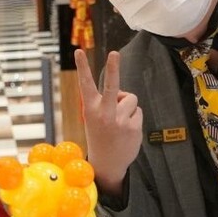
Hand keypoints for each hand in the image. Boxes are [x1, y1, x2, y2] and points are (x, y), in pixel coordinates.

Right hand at [74, 49, 142, 195]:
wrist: (107, 164)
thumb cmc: (101, 136)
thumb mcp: (94, 119)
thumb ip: (107, 104)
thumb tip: (125, 95)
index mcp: (91, 110)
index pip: (85, 85)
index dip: (82, 67)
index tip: (79, 51)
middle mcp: (104, 114)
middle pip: (112, 86)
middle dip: (113, 68)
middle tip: (114, 53)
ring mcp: (120, 121)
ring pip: (131, 99)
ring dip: (128, 106)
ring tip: (120, 121)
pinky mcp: (133, 127)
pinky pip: (138, 112)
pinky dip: (134, 118)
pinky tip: (127, 131)